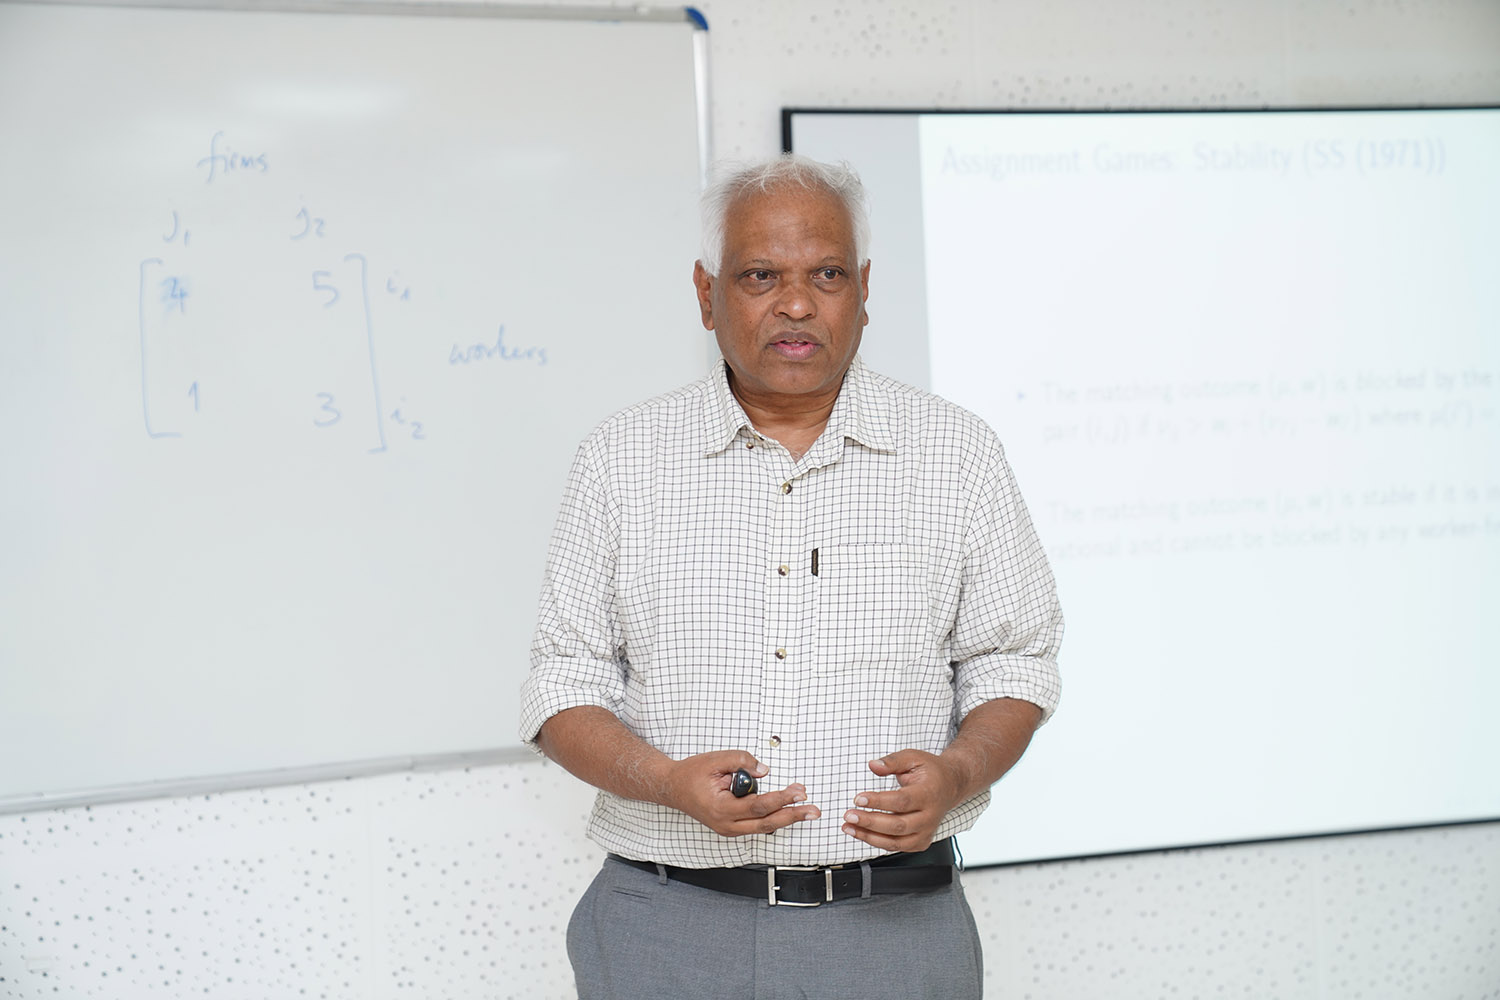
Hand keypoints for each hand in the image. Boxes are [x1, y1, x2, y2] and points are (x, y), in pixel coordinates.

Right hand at [664, 750, 819, 837]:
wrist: (672, 787)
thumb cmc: (691, 774)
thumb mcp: (715, 759)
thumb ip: (742, 761)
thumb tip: (765, 770)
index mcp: (721, 808)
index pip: (758, 806)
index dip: (781, 799)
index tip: (798, 791)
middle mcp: (726, 825)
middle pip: (766, 823)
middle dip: (792, 816)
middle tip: (813, 810)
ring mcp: (729, 829)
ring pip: (764, 827)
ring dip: (786, 817)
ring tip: (806, 809)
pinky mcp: (732, 827)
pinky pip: (757, 825)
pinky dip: (773, 817)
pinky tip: (788, 810)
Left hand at [840, 750, 963, 852]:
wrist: (949, 785)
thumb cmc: (930, 772)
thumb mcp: (913, 757)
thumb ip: (892, 761)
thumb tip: (873, 765)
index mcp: (929, 794)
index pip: (902, 801)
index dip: (879, 801)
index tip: (859, 798)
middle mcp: (930, 816)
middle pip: (898, 825)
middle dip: (870, 822)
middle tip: (849, 815)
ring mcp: (926, 832)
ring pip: (896, 842)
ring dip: (869, 836)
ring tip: (849, 827)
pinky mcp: (921, 842)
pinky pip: (897, 847)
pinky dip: (877, 842)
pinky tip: (861, 833)